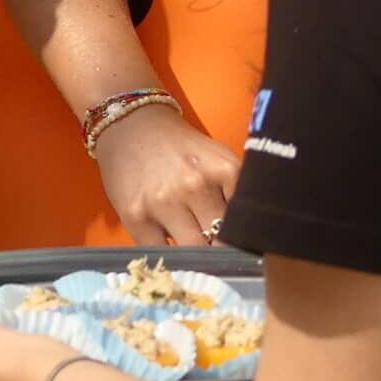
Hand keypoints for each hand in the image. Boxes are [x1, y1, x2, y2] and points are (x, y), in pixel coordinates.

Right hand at [92, 105, 239, 245]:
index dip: (245, 241)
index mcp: (224, 170)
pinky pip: (161, 254)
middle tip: (215, 250)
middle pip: (220, 243)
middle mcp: (195, 185)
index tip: (240, 248)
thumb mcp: (218, 160)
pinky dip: (168, 255)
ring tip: (192, 246)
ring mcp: (163, 203)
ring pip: (193, 252)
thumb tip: (249, 243)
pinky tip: (169, 241)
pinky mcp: (136, 217)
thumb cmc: (181, 148)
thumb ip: (237, 194)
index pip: (247, 225)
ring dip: (194, 255)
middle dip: (220, 250)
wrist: (132, 126)